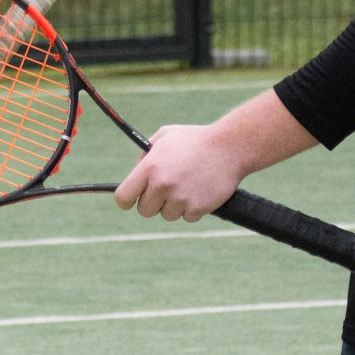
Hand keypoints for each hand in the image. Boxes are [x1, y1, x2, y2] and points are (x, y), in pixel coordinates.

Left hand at [113, 124, 240, 222]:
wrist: (230, 147)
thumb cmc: (195, 140)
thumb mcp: (165, 136)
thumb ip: (145, 156)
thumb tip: (135, 176)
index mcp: (150, 167)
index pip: (124, 197)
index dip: (126, 200)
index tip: (132, 199)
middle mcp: (163, 185)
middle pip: (145, 210)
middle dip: (153, 202)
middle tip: (165, 189)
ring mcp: (180, 198)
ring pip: (167, 215)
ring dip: (174, 205)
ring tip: (187, 185)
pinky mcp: (198, 208)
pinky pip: (187, 217)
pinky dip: (192, 208)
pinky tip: (200, 190)